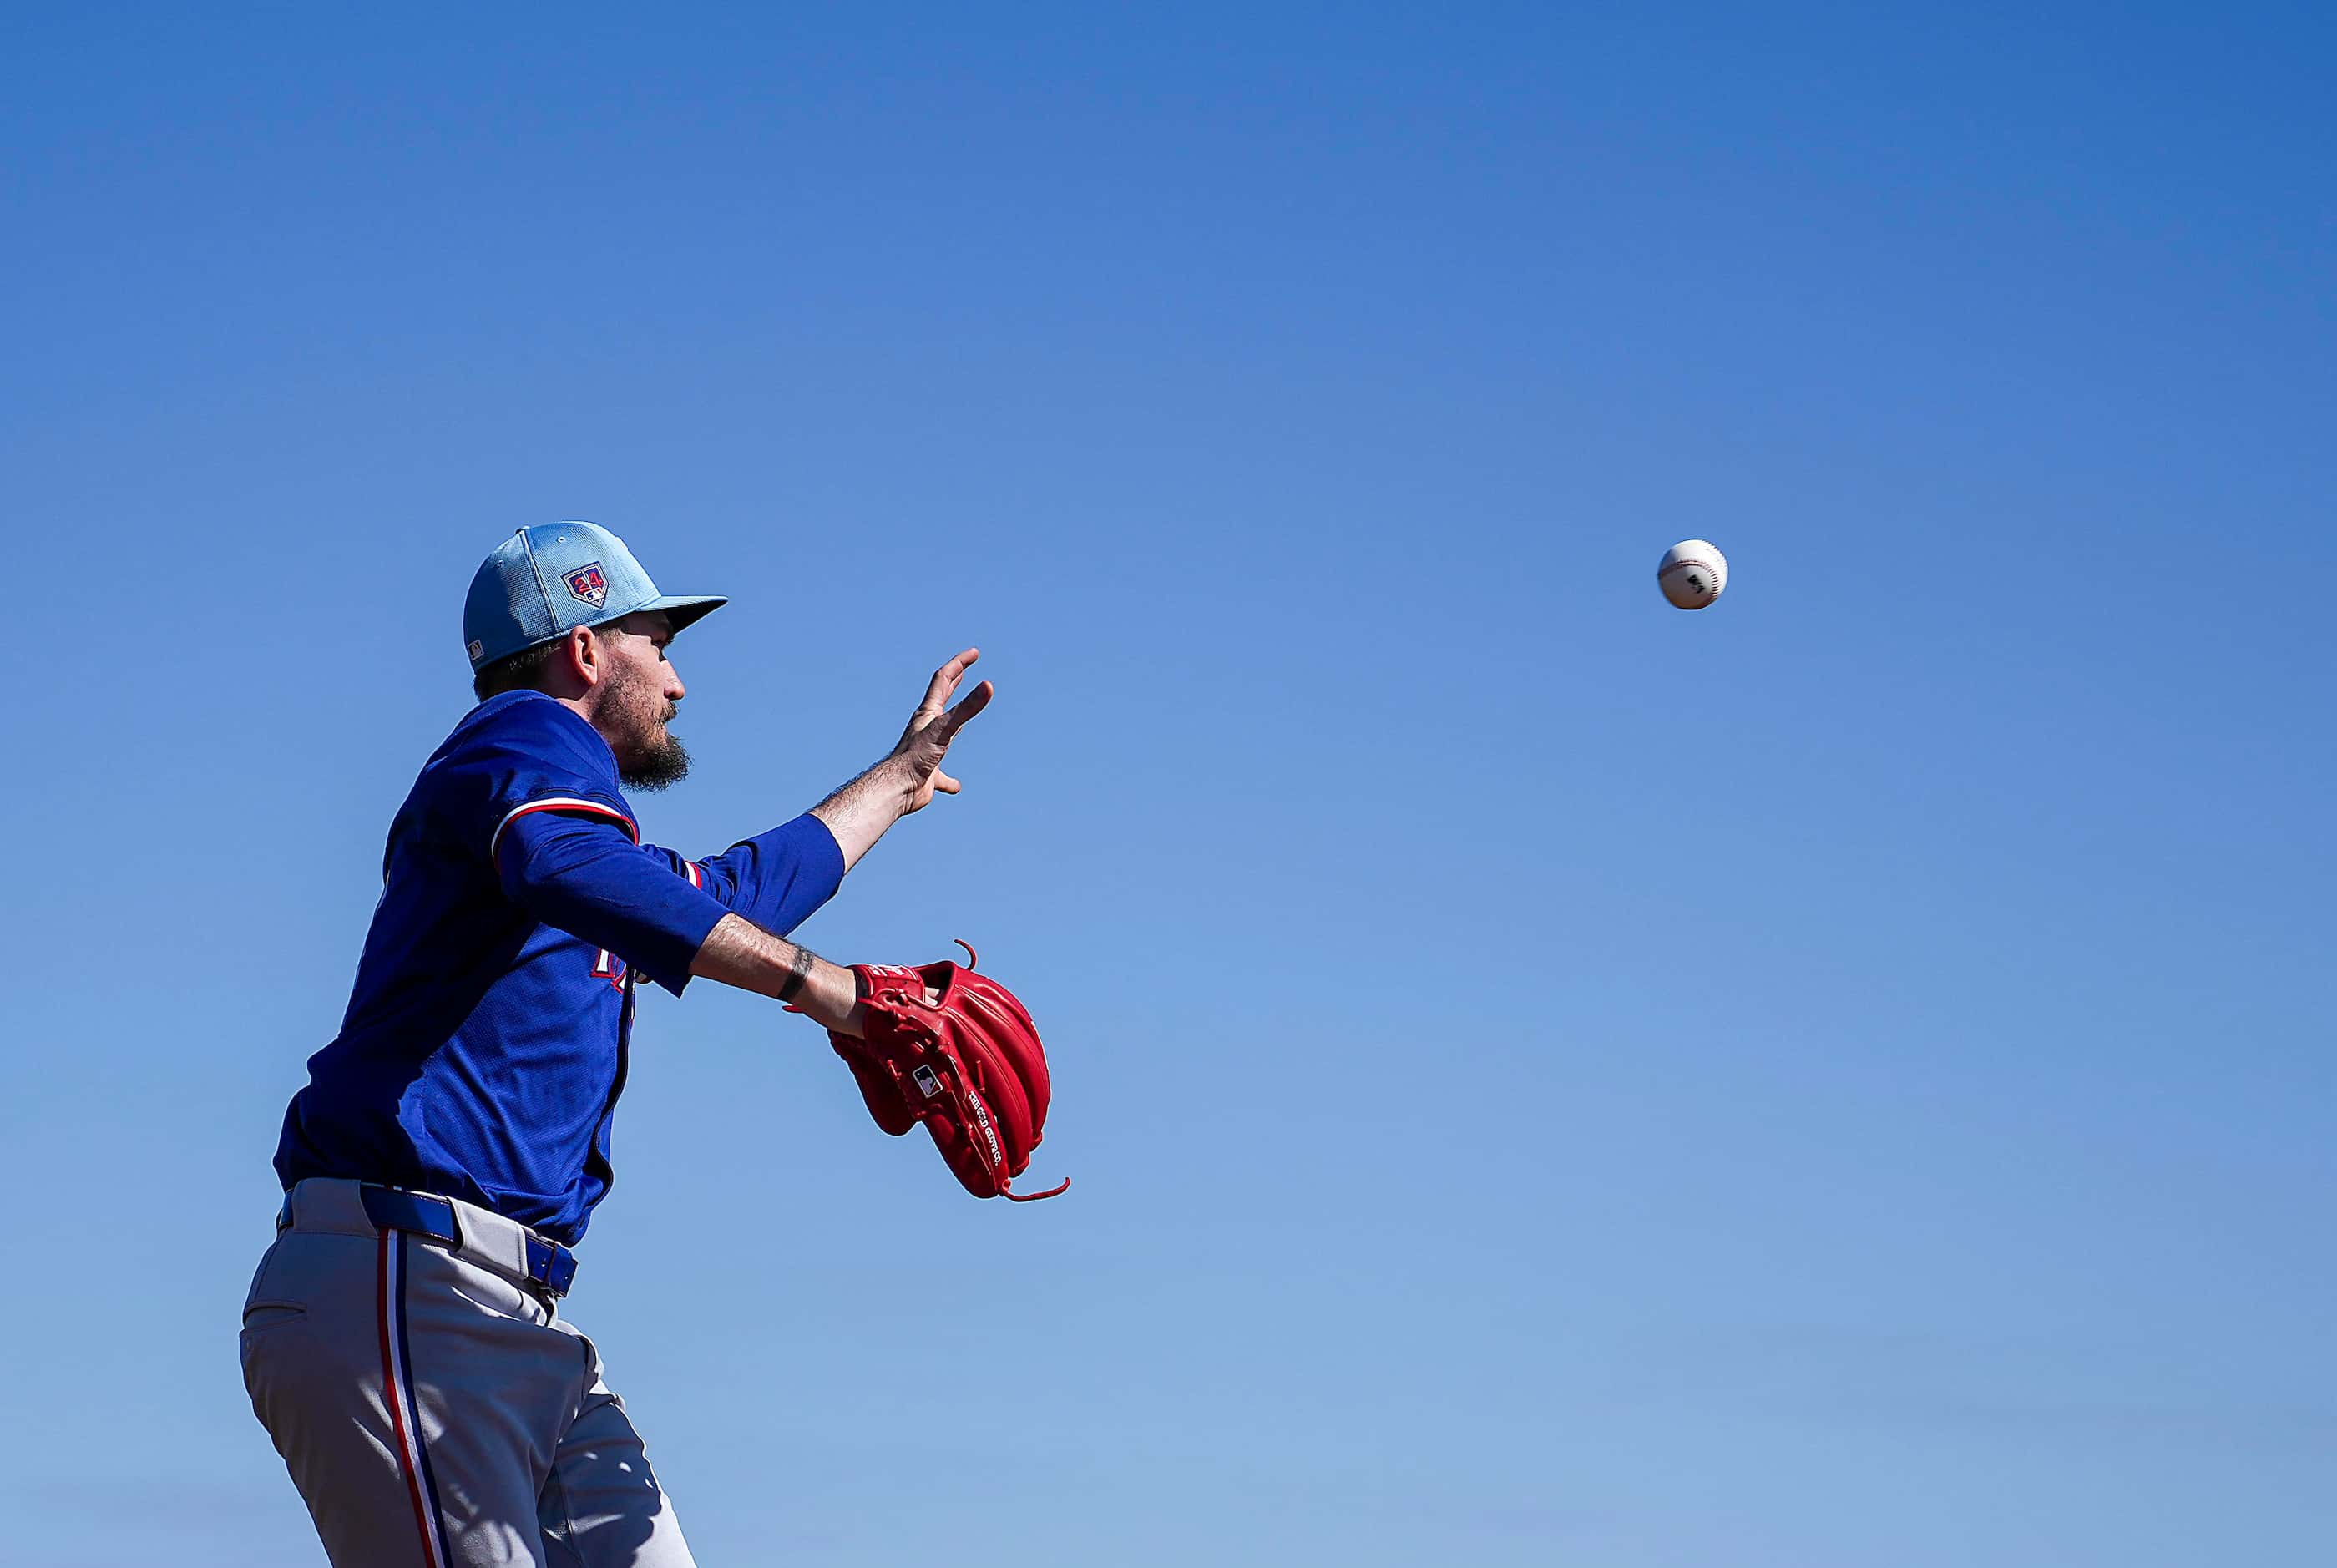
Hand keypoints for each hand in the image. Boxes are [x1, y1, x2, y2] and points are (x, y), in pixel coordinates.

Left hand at [893, 647, 992, 813]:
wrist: (896, 788)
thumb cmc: (916, 757)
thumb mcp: (946, 728)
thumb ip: (967, 708)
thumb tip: (988, 685)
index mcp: (929, 713)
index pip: (944, 679)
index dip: (959, 663)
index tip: (974, 653)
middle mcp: (927, 728)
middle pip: (941, 699)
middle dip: (954, 682)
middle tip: (964, 669)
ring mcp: (928, 750)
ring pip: (943, 733)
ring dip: (953, 724)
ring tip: (961, 721)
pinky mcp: (929, 774)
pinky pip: (942, 776)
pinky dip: (950, 780)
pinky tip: (955, 787)